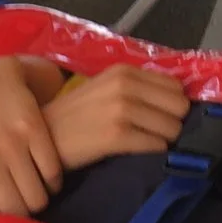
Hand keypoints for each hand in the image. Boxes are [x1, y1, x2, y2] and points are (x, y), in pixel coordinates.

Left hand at [0, 60, 66, 215]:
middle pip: (15, 212)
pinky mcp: (33, 130)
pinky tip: (48, 175)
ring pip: (37, 198)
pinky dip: (54, 181)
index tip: (8, 219)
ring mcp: (9, 145)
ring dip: (40, 198)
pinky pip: (52, 174)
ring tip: (37, 189)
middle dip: (23, 213)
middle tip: (24, 203)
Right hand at [45, 64, 189, 170]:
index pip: (176, 86)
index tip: (160, 116)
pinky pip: (156, 145)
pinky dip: (153, 151)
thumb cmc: (75, 117)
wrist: (41, 138)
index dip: (172, 104)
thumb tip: (179, 99)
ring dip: (163, 139)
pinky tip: (134, 150)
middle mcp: (124, 85)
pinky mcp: (116, 135)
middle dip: (172, 122)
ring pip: (172, 128)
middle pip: (180, 106)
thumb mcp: (105, 89)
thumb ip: (137, 88)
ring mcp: (120, 109)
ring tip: (141, 141)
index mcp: (123, 71)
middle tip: (153, 132)